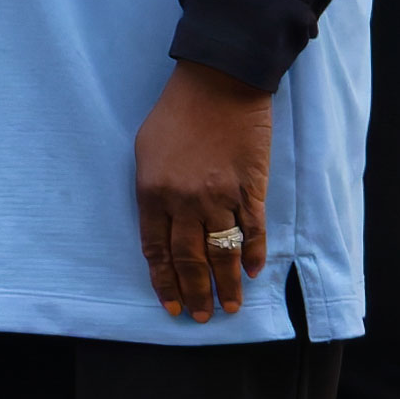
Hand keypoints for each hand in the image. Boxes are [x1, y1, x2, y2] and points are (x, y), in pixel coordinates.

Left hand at [133, 59, 276, 321]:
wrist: (219, 81)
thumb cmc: (177, 111)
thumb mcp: (146, 148)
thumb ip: (151, 190)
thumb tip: (161, 227)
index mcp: (152, 191)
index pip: (156, 250)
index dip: (164, 281)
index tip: (170, 304)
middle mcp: (184, 201)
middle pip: (190, 260)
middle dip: (196, 293)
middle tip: (202, 317)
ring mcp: (219, 197)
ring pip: (223, 254)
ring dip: (228, 285)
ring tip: (231, 307)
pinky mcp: (250, 190)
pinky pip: (252, 232)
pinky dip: (254, 255)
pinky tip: (253, 272)